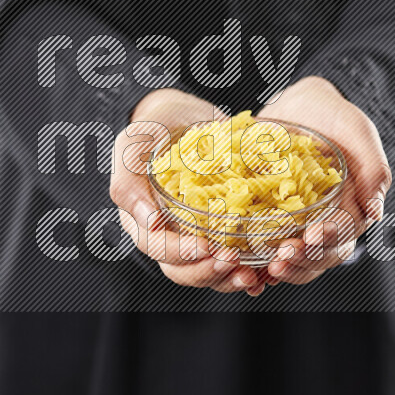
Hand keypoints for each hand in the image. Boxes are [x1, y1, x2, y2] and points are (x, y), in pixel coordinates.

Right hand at [110, 89, 267, 295]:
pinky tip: (266, 270)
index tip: (205, 247)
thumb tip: (149, 222)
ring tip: (252, 274)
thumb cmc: (152, 129)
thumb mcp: (132, 146)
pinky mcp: (221, 229)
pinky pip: (233, 256)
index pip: (158, 248)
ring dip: (229, 277)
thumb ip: (129, 182)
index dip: (181, 254)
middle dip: (209, 272)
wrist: (183, 116)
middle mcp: (169, 234)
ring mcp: (196, 234)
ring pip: (209, 270)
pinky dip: (249, 268)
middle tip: (233, 261)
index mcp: (143, 220)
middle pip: (183, 270)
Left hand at [257, 76, 392, 284]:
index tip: (312, 235)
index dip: (328, 242)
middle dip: (301, 261)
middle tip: (281, 257)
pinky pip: (259, 249)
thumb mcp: (359, 133)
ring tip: (262, 266)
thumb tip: (376, 213)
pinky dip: (252, 263)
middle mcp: (322, 225)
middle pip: (316, 258)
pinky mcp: (266, 220)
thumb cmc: (336, 119)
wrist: (299, 106)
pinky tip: (240, 264)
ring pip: (291, 260)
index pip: (342, 238)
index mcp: (349, 212)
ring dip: (279, 268)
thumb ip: (373, 170)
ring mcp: (294, 226)